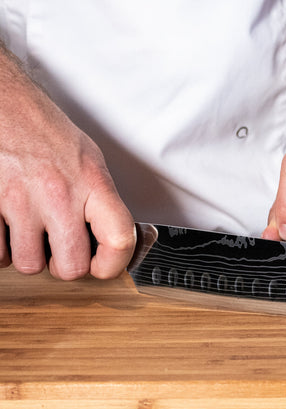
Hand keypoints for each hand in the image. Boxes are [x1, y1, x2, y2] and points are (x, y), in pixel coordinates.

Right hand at [0, 46, 135, 278]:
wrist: (9, 108)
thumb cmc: (50, 135)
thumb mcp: (92, 163)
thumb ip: (104, 203)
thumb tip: (118, 237)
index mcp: (93, 183)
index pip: (119, 239)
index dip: (114, 263)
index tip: (106, 264)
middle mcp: (59, 194)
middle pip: (71, 267)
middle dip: (66, 264)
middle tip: (63, 248)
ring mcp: (20, 201)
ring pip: (29, 265)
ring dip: (32, 255)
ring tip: (34, 232)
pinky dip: (4, 248)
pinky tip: (10, 227)